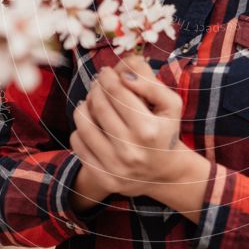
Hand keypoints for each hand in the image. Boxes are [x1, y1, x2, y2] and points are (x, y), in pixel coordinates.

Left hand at [70, 54, 185, 199]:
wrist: (165, 172)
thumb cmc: (165, 131)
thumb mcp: (171, 105)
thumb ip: (152, 85)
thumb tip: (124, 75)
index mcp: (148, 130)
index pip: (118, 93)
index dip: (108, 77)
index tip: (105, 71)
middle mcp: (130, 150)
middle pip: (100, 106)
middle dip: (96, 88)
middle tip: (98, 83)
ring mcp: (114, 166)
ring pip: (83, 124)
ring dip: (84, 106)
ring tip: (92, 101)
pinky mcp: (102, 177)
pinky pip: (78, 143)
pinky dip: (81, 128)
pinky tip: (91, 123)